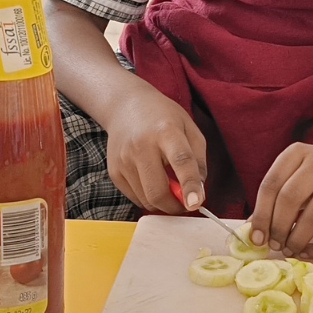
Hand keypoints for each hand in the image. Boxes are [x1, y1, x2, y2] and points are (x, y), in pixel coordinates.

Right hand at [102, 84, 206, 213]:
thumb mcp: (190, 129)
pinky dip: (148, 197)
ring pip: (146, 200)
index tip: (196, 203)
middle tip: (185, 202)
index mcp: (166, 131)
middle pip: (157, 191)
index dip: (189, 185)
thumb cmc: (163, 118)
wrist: (126, 106)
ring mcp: (124, 160)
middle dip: (175, 206)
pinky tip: (152, 179)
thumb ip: (198, 161)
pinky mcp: (114, 172)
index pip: (181, 161)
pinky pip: (135, 198)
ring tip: (168, 184)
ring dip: (163, 202)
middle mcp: (141, 146)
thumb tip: (198, 193)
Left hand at [250, 142, 312, 258]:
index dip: (260, 214)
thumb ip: (276, 196)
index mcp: (298, 152)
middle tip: (274, 244)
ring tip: (290, 249)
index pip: (271, 184)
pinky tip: (309, 252)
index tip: (256, 237)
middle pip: (289, 199)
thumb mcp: (298, 174)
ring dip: (297, 240)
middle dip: (277, 228)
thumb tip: (253, 230)